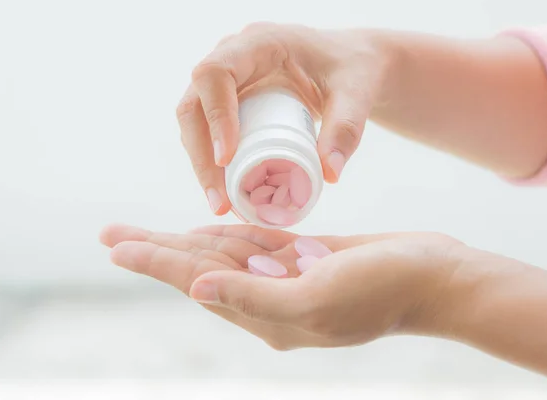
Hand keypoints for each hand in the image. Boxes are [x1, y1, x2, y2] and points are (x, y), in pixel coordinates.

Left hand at [100, 223, 464, 349]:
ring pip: (223, 256)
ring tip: (147, 234)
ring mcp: (288, 278)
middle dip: (155, 250)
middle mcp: (270, 300)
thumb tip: (196, 292)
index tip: (115, 246)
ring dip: (184, 242)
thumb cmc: (383, 289)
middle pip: (199, 269)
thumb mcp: (317, 298)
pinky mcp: (306, 258)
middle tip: (112, 235)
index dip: (155, 262)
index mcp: (268, 315)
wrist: (434, 277)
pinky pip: (256, 246)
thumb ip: (255, 298)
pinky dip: (228, 236)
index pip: (197, 283)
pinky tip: (206, 231)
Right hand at [177, 23, 397, 213]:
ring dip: (201, 164)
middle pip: (194, 102)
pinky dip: (211, 162)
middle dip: (201, 155)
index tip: (227, 158)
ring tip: (222, 205)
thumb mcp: (357, 94)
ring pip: (195, 121)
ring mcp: (228, 79)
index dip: (215, 115)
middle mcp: (234, 56)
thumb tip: (329, 174)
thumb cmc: (354, 70)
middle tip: (220, 200)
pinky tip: (225, 193)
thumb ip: (347, 128)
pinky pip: (207, 130)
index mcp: (260, 42)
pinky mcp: (229, 99)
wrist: (351, 65)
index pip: (217, 73)